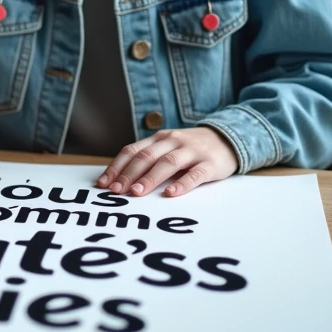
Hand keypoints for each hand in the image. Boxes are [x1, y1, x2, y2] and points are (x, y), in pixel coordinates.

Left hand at [96, 127, 237, 197]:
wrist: (227, 138)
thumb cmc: (190, 149)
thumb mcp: (167, 148)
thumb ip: (148, 159)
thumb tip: (120, 180)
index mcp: (159, 139)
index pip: (132, 150)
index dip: (117, 166)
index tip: (104, 183)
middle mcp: (172, 141)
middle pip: (146, 156)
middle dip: (129, 174)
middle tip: (116, 191)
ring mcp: (192, 151)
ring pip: (168, 163)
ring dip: (150, 178)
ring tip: (137, 192)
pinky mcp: (210, 163)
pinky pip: (195, 174)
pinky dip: (182, 183)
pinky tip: (171, 193)